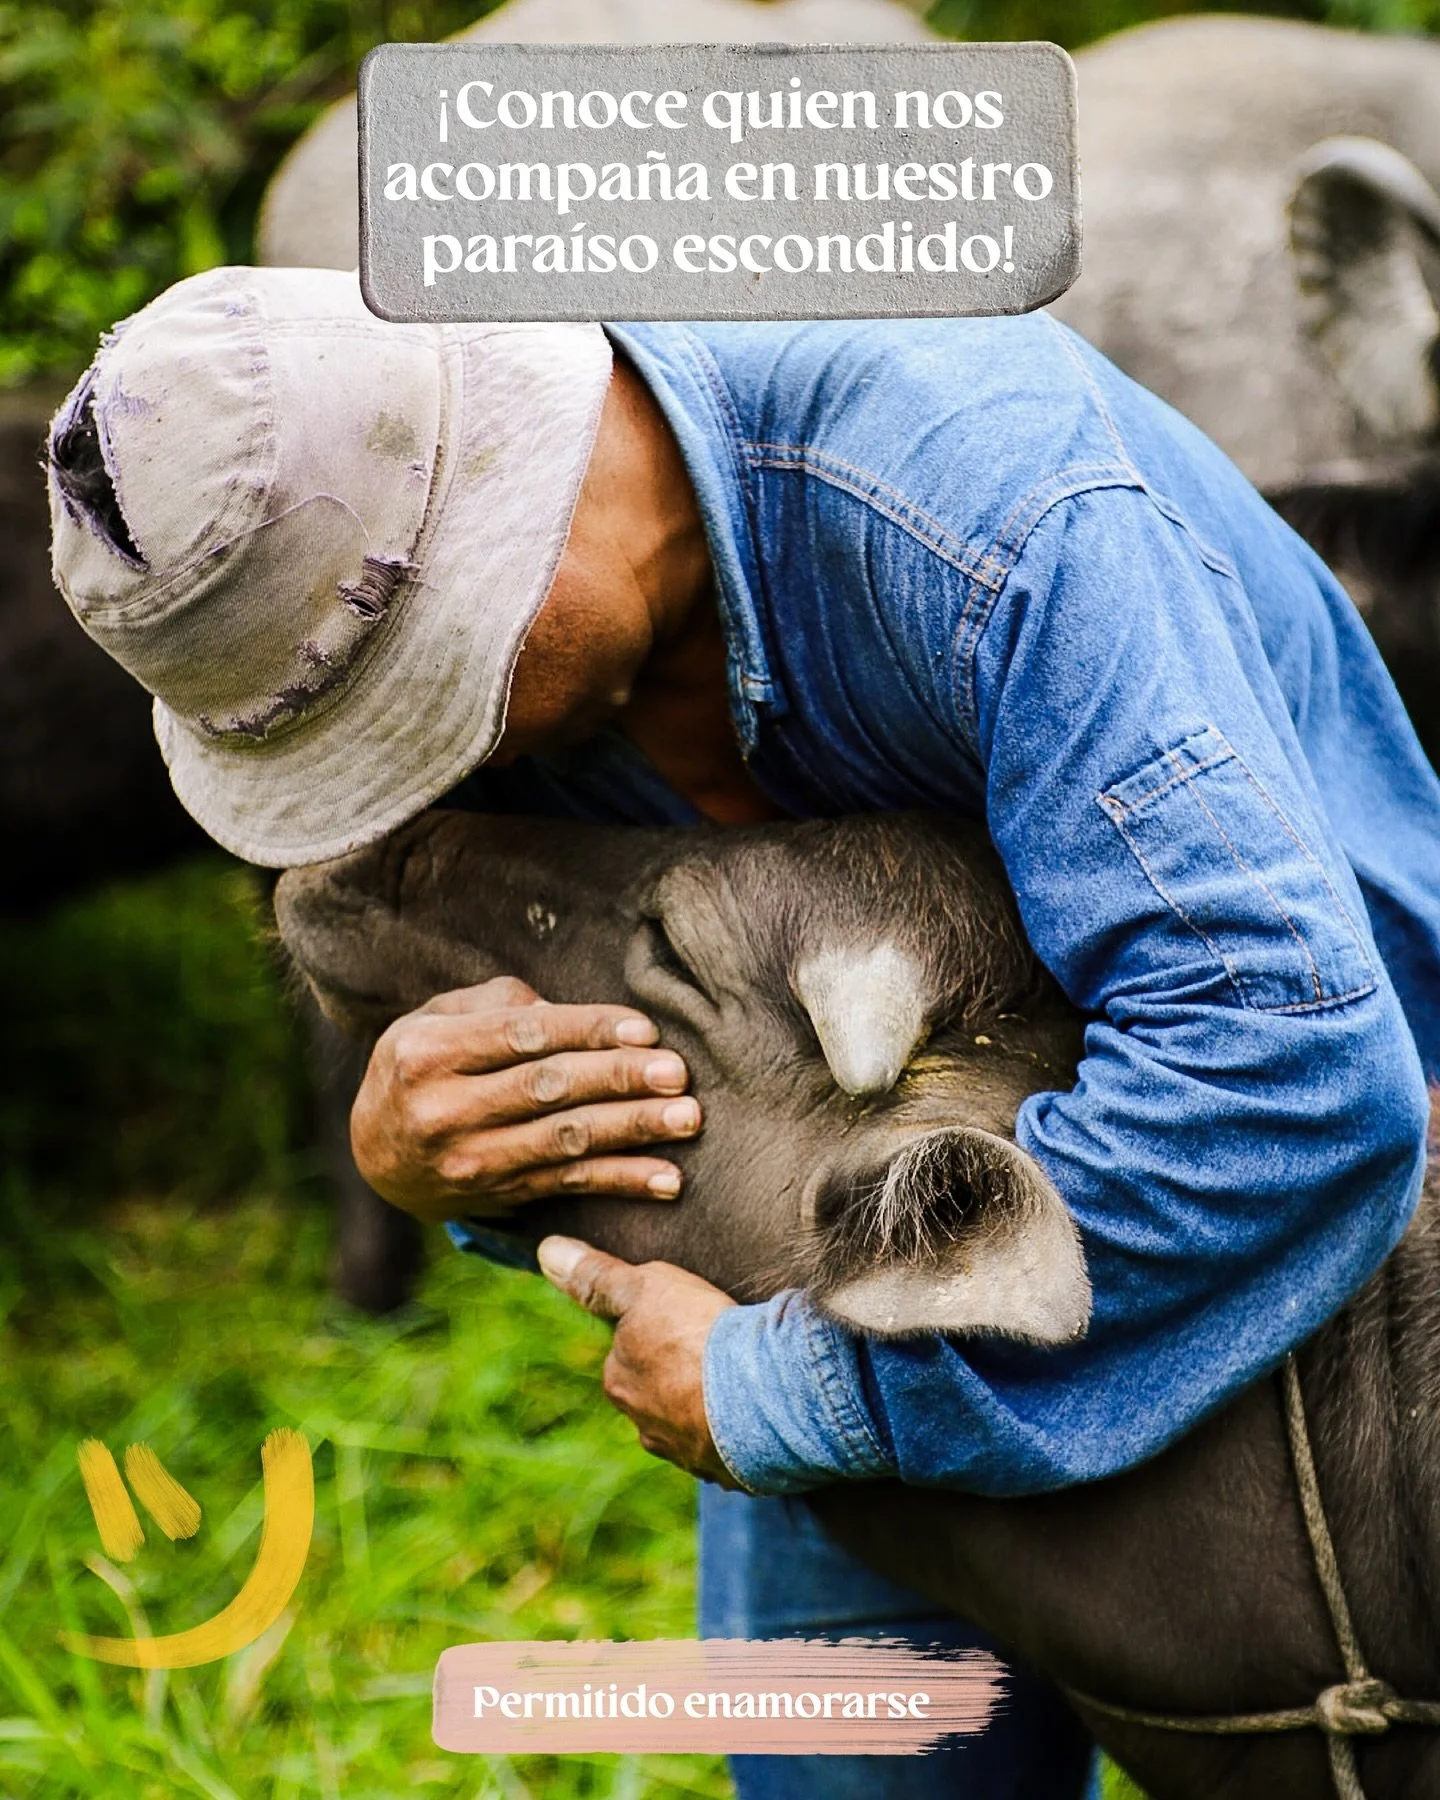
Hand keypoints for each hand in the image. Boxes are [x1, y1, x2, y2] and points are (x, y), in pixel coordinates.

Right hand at [350, 977, 701, 1222]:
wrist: (375, 1153)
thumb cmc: (422, 1065)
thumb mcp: (435, 1019)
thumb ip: (498, 1004)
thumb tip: (568, 1013)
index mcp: (427, 1054)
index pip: (522, 1036)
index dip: (587, 1030)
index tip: (644, 1028)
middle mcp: (444, 1111)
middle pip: (547, 1089)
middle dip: (619, 1079)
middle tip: (677, 1072)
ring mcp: (470, 1161)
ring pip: (564, 1141)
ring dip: (633, 1130)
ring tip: (687, 1118)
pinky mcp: (496, 1196)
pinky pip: (569, 1186)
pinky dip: (622, 1181)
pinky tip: (668, 1177)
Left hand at [537, 1236, 741, 1486]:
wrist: (760, 1397)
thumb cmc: (695, 1335)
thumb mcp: (644, 1287)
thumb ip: (597, 1276)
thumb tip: (547, 1251)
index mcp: (621, 1385)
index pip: (628, 1355)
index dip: (657, 1333)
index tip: (686, 1320)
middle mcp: (646, 1428)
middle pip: (658, 1394)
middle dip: (679, 1377)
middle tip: (714, 1349)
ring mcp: (688, 1454)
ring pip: (692, 1424)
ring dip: (709, 1407)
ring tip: (741, 1380)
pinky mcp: (728, 1473)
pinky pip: (729, 1448)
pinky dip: (739, 1433)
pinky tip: (758, 1412)